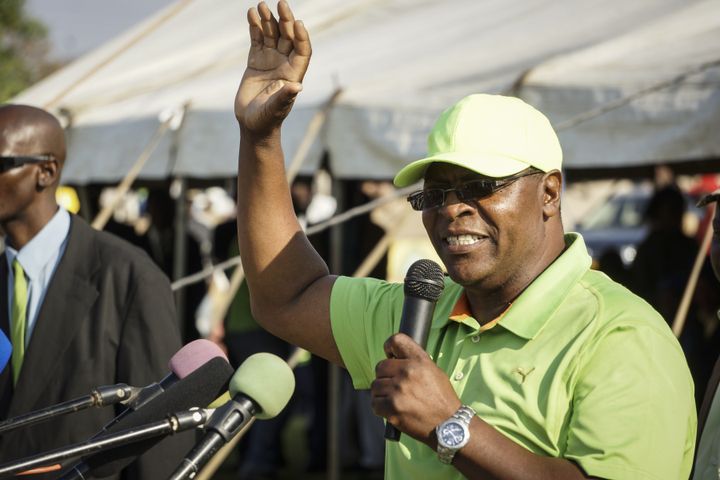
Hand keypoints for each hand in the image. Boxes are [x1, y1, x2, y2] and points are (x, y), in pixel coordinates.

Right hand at [235, 1, 310, 134]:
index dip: (302, 37)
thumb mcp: (276, 109)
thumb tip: (297, 86)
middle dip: (285, 20)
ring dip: (268, 20)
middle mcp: (284, 64)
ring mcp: (270, 61)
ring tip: (262, 5)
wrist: (252, 124)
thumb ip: (285, 97)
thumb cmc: (267, 120)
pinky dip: (255, 27)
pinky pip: (257, 39)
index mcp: (294, 74)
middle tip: (282, 3)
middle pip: (288, 37)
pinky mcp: (256, 61)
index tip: (298, 23)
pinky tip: (251, 14)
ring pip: (272, 35)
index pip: (302, 50)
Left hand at [371, 333, 460, 445]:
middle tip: (395, 386)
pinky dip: (380, 407)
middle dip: (385, 376)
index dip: (389, 347)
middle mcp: (408, 372)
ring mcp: (398, 390)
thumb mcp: (433, 371)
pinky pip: (374, 403)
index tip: (390, 356)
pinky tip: (392, 409)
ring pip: (375, 386)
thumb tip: (393, 357)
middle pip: (380, 366)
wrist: (448, 425)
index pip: (396, 340)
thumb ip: (414, 361)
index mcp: (419, 360)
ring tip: (395, 399)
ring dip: (382, 393)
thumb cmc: (441, 398)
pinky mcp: (392, 407)